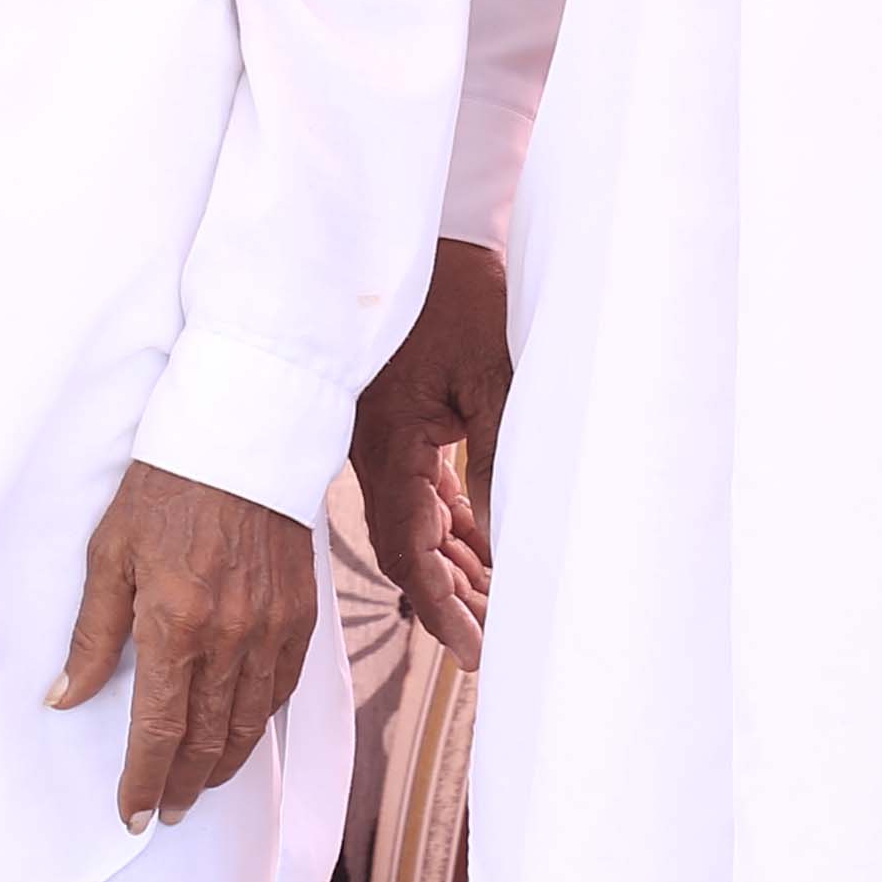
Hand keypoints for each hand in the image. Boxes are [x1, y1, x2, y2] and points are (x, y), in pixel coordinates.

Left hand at [53, 461, 322, 828]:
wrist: (240, 437)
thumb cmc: (163, 489)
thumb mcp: (109, 554)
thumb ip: (92, 636)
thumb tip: (64, 700)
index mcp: (176, 624)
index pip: (159, 730)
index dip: (144, 780)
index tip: (132, 814)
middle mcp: (230, 638)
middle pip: (208, 740)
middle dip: (185, 786)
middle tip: (167, 812)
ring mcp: (272, 629)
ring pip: (250, 724)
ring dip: (223, 765)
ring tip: (200, 786)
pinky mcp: (301, 615)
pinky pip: (282, 689)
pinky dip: (260, 722)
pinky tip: (241, 733)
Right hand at [350, 236, 510, 659]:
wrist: (429, 232)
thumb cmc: (457, 292)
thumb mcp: (493, 374)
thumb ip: (498, 460)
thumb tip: (506, 543)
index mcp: (386, 445)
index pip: (407, 550)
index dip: (441, 606)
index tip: (474, 648)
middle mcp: (376, 451)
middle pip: (408, 547)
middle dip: (451, 598)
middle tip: (495, 642)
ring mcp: (385, 439)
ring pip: (417, 524)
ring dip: (455, 565)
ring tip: (498, 607)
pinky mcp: (400, 424)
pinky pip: (423, 491)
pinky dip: (452, 525)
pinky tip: (483, 550)